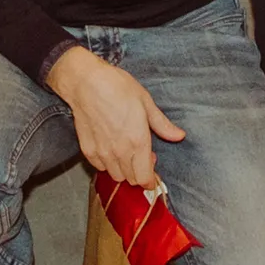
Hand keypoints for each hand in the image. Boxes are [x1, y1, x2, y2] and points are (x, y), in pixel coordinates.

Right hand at [46, 46, 184, 191]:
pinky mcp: (88, 150)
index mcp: (138, 141)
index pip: (145, 178)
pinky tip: (110, 149)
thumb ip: (162, 124)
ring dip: (123, 170)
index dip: (150, 181)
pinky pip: (100, 168)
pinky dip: (107, 164)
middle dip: (139, 173)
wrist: (86, 83)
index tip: (152, 175)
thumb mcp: (145, 101)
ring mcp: (102, 152)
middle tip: (142, 156)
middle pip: (131, 180)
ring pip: (116, 176)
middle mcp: (120, 151)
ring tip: (126, 152)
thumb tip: (179, 136)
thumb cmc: (117, 87)